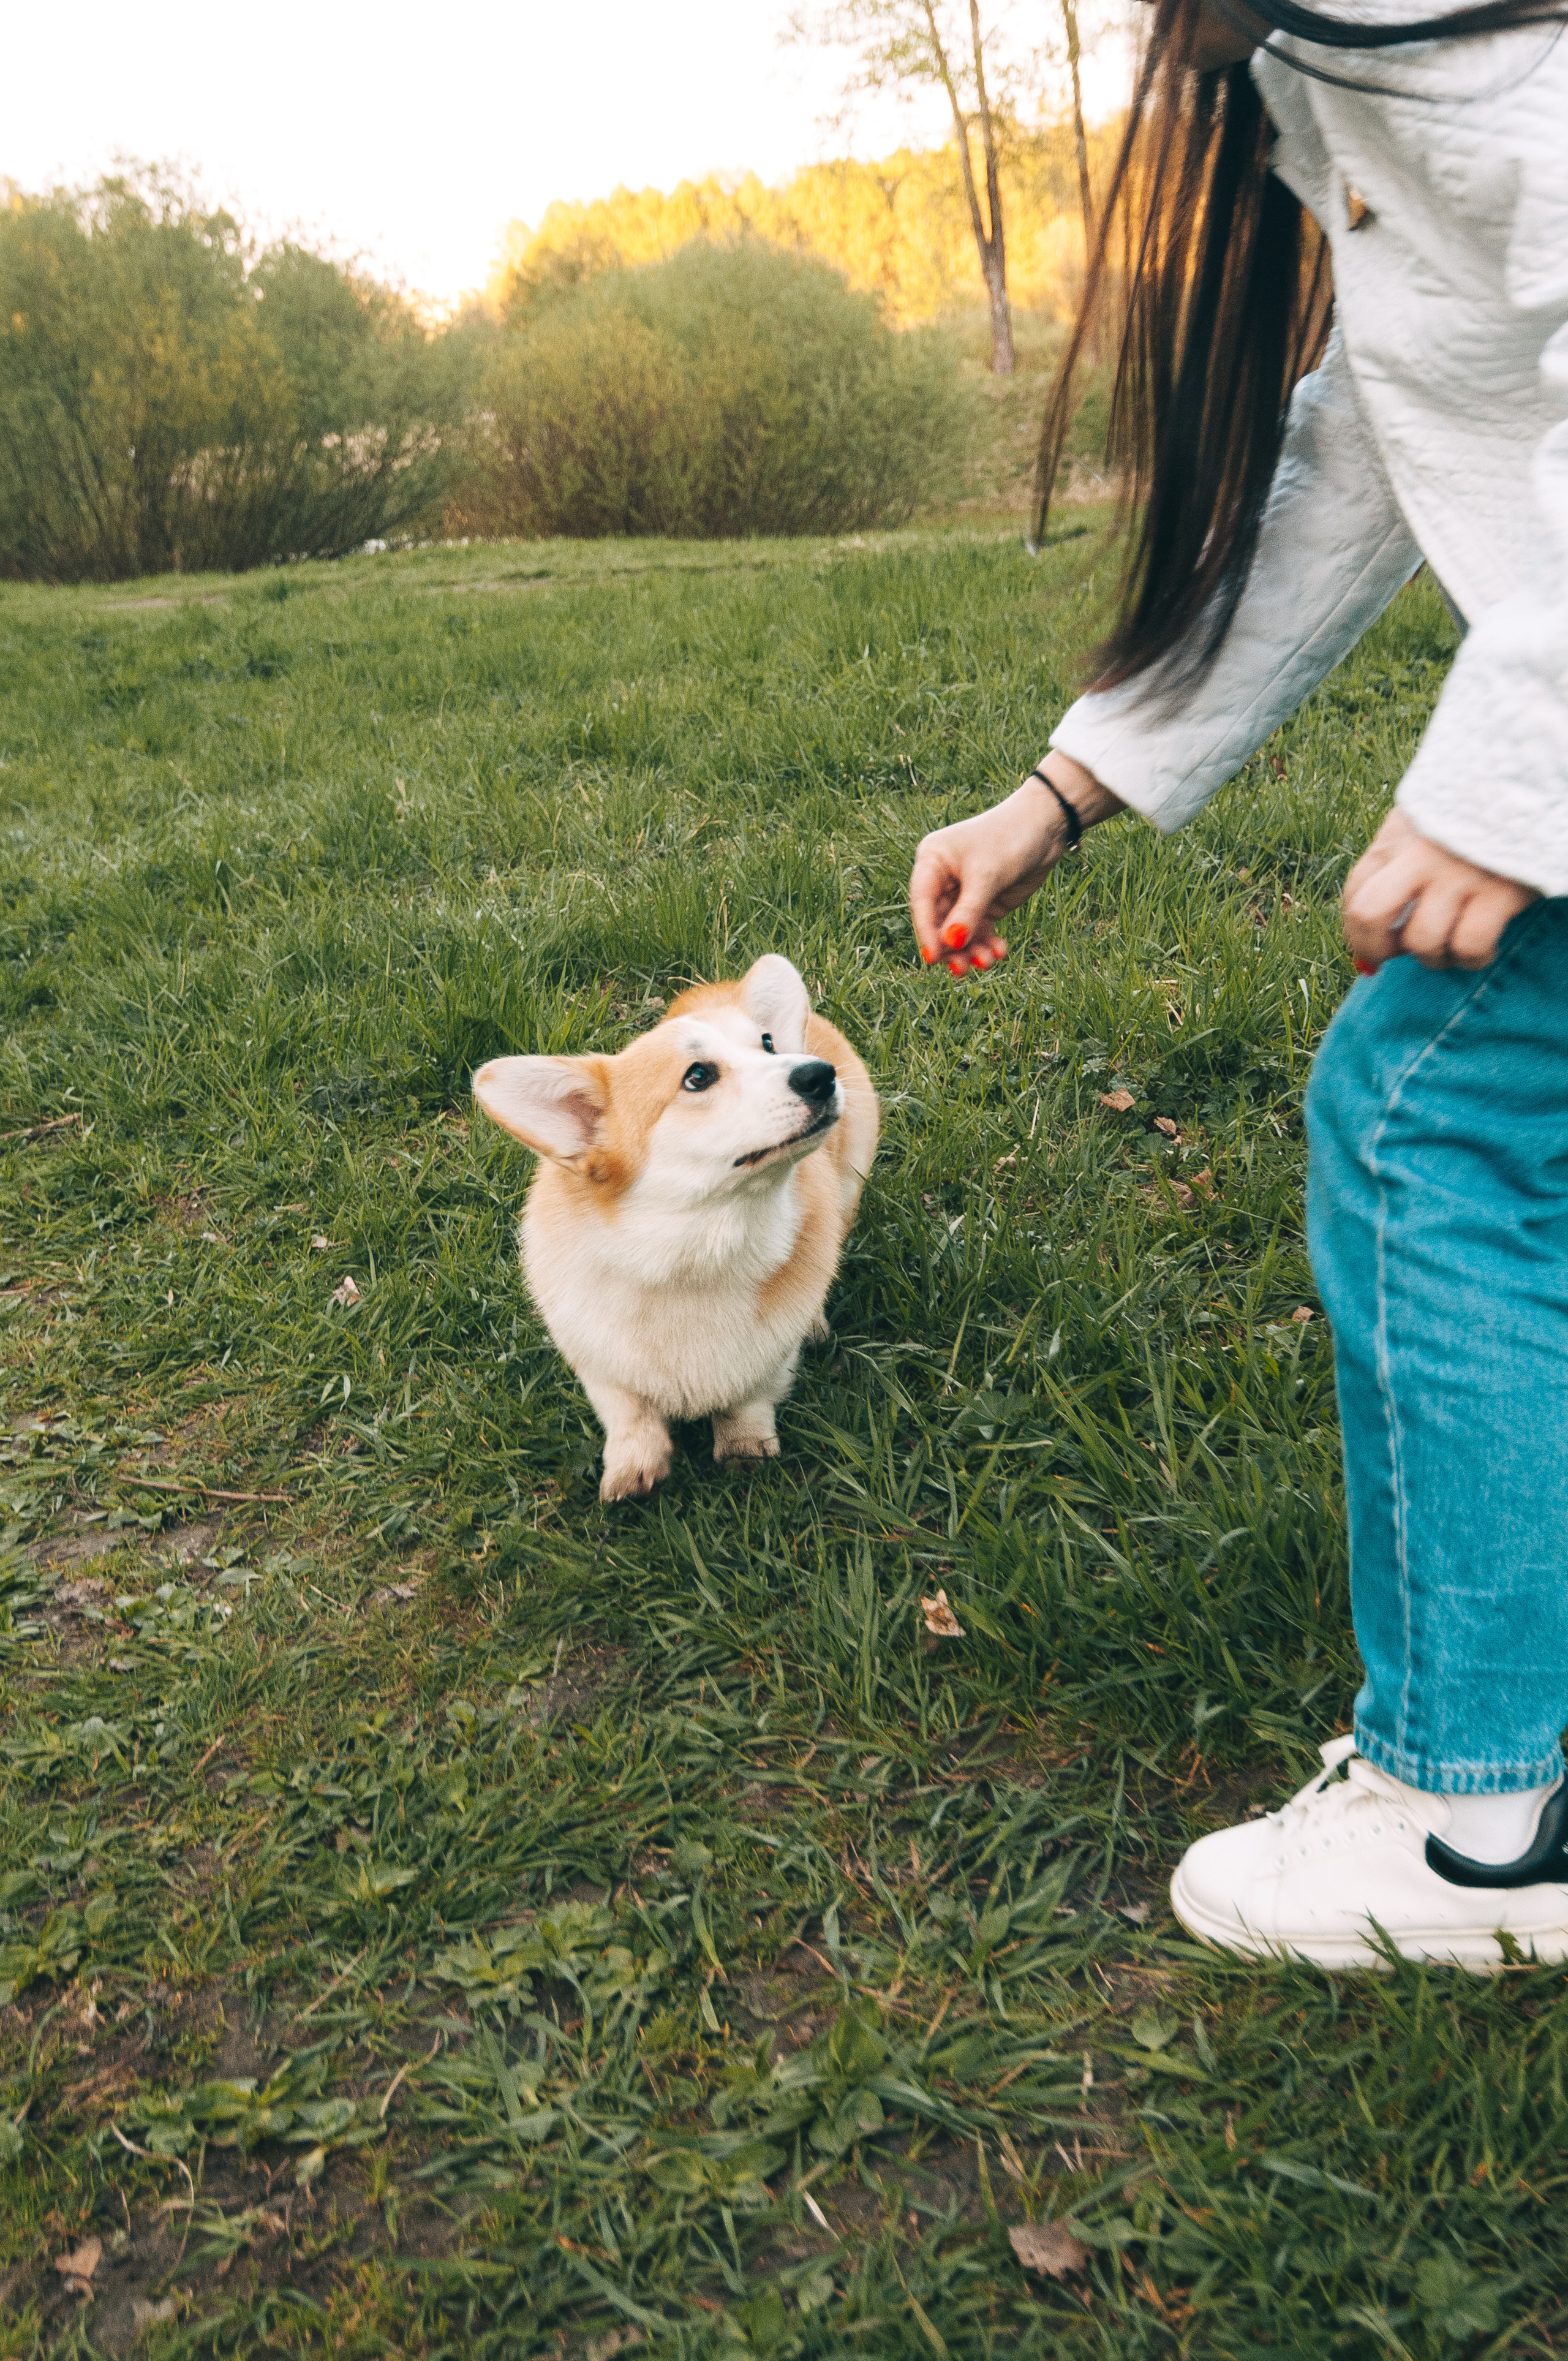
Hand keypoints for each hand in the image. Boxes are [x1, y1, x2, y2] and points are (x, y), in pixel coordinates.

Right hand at [909, 754, 1123, 976]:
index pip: (922, 903)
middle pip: (939, 923)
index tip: (933, 959)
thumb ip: (968, 912)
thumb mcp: (986, 876)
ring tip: (986, 963)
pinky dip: (986, 945)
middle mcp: (943, 880)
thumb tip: (951, 944)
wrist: (1046, 827)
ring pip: (958, 932)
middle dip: (951, 947)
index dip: (926, 932)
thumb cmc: (1009, 839)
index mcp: (932, 862)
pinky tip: (999, 953)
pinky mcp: (985, 904)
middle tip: (962, 969)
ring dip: (970, 951)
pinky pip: (979, 932)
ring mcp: (964, 894)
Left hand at [1342, 808, 1537, 973]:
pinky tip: (1479, 950)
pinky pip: (1469, 945)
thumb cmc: (1469, 817)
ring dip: (1433, 958)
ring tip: (1449, 949)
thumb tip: (1366, 943)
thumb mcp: (1420, 827)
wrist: (1527, 788)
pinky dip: (1471, 959)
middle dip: (1375, 947)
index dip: (1356, 933)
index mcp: (1395, 839)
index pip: (1354, 894)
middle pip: (1369, 915)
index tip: (1372, 948)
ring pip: (1422, 941)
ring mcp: (1457, 875)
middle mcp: (1419, 856)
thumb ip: (1392, 869)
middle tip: (1396, 954)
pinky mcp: (1498, 891)